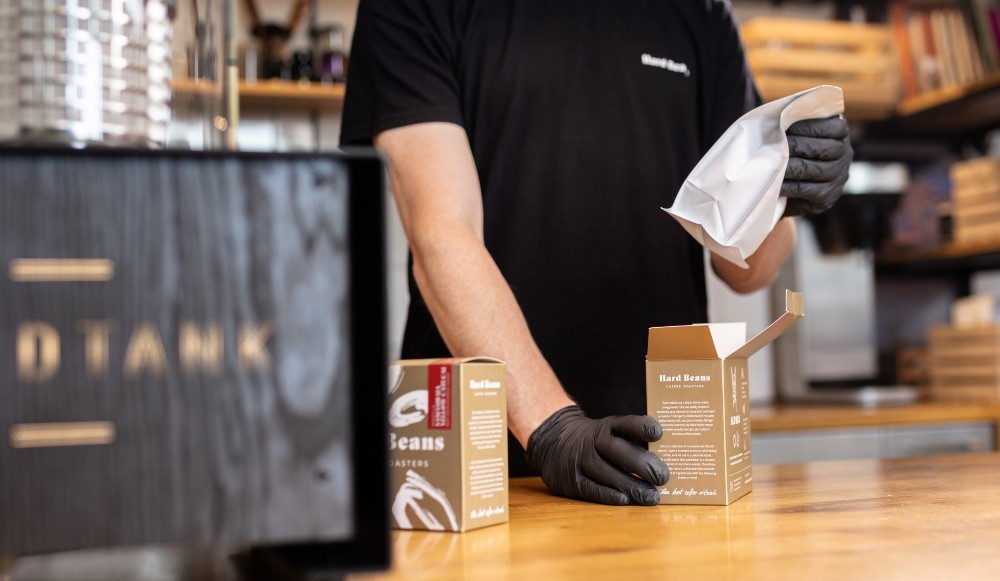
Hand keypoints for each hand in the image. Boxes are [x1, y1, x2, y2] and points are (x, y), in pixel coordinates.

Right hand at [525, 405, 668, 505]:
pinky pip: (591, 488)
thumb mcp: (611, 434)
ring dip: (631, 486)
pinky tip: (625, 500)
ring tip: (652, 497)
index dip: (641, 427)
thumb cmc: (597, 443)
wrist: (554, 443)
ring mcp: (580, 460)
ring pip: (606, 473)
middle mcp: (592, 441)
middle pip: (617, 450)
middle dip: (641, 463)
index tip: (658, 432)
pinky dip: (608, 495)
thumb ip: (634, 443)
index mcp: (606, 427)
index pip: (625, 424)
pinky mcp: (572, 480)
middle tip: (663, 476)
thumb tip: (666, 462)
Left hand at [781, 115, 852, 216]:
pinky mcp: (826, 197)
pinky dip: (786, 185)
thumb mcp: (801, 134)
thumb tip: (779, 114)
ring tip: (770, 162)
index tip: (785, 123)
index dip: (808, 125)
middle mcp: (844, 155)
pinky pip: (803, 189)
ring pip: (810, 169)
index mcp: (841, 135)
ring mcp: (838, 177)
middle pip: (821, 149)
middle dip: (794, 145)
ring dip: (788, 166)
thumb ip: (797, 123)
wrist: (794, 191)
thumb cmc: (794, 153)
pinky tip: (773, 181)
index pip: (832, 127)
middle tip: (773, 144)